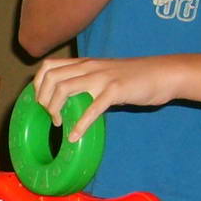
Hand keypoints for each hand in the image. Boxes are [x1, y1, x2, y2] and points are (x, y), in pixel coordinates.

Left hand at [33, 56, 177, 141]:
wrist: (162, 73)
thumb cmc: (134, 77)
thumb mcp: (105, 74)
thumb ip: (87, 82)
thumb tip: (70, 100)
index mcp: (85, 63)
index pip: (49, 66)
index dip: (38, 84)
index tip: (41, 102)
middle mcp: (89, 67)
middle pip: (51, 78)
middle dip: (43, 99)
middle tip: (50, 116)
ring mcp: (101, 77)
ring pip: (65, 89)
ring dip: (55, 109)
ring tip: (59, 124)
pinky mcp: (115, 90)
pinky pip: (92, 108)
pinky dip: (80, 124)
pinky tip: (75, 136)